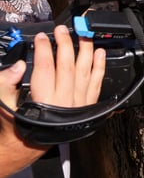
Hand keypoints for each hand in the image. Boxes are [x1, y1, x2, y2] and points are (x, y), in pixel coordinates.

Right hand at [0, 25, 105, 177]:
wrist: (30, 146)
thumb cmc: (17, 126)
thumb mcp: (3, 105)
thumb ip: (6, 84)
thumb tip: (18, 65)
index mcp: (43, 101)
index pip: (45, 67)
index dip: (44, 49)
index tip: (42, 37)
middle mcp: (63, 101)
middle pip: (67, 66)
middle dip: (65, 44)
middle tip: (62, 30)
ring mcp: (78, 104)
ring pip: (84, 72)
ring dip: (86, 51)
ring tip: (84, 36)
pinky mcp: (87, 106)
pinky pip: (96, 84)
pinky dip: (99, 68)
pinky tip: (100, 54)